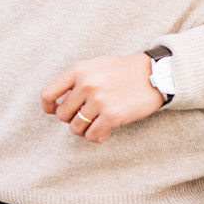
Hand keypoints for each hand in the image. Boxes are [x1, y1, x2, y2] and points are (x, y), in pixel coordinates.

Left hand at [41, 54, 163, 143]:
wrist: (155, 74)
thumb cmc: (123, 71)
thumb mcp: (95, 67)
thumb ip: (76, 81)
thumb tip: (58, 105)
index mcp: (79, 70)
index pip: (48, 93)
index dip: (48, 107)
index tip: (55, 111)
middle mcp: (86, 84)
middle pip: (62, 115)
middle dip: (72, 119)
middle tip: (86, 116)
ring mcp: (99, 100)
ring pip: (75, 128)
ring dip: (84, 129)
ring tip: (96, 124)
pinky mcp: (112, 115)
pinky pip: (92, 136)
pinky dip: (96, 137)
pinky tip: (105, 131)